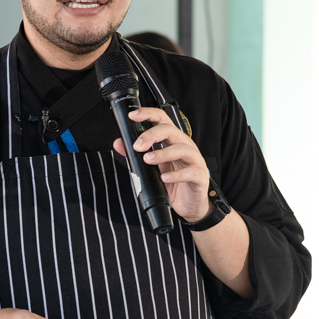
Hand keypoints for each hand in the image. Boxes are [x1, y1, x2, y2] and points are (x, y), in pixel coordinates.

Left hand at [114, 108, 213, 223]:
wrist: (190, 204)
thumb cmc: (174, 182)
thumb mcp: (152, 167)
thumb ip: (136, 155)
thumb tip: (118, 143)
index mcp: (173, 140)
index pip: (162, 120)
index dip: (148, 114)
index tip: (133, 115)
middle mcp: (184, 146)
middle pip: (171, 130)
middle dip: (152, 135)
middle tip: (137, 146)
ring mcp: (194, 160)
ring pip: (182, 148)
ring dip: (163, 153)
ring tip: (148, 159)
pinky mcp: (200, 176)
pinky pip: (190, 172)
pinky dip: (176, 175)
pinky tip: (164, 178)